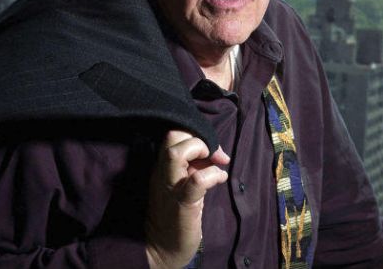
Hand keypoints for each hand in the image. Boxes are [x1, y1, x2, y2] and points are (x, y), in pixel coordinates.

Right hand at [144, 130, 229, 268]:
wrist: (163, 249)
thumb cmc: (177, 214)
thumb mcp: (184, 183)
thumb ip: (196, 166)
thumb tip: (218, 154)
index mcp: (163, 166)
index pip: (173, 133)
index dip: (195, 133)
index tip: (212, 148)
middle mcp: (163, 172)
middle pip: (172, 135)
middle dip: (197, 137)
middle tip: (212, 154)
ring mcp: (170, 186)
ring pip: (175, 153)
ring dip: (200, 150)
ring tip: (214, 162)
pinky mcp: (182, 203)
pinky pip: (196, 181)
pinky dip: (212, 175)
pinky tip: (220, 178)